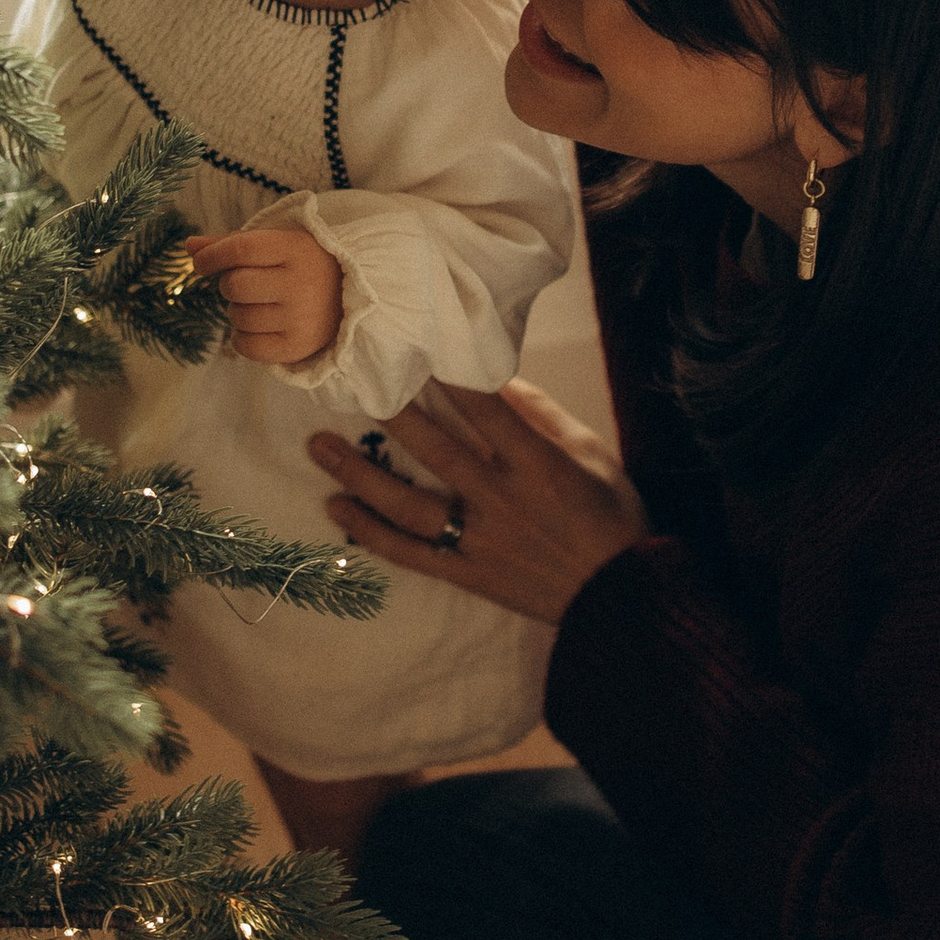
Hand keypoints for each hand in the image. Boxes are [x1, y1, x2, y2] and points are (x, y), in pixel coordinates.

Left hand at [188, 226, 344, 367]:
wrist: (346, 296)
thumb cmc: (300, 264)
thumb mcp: (275, 244)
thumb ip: (231, 243)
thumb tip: (189, 246)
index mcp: (296, 248)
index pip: (241, 248)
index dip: (212, 256)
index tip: (201, 264)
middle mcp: (301, 283)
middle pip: (235, 285)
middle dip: (229, 285)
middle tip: (246, 284)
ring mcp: (301, 317)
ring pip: (237, 317)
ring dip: (237, 311)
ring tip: (259, 305)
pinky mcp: (298, 346)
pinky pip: (246, 346)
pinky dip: (241, 338)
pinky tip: (257, 327)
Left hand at [309, 377, 648, 626]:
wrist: (619, 595)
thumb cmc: (612, 516)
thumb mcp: (591, 453)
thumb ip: (543, 415)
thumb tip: (499, 376)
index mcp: (536, 464)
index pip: (486, 409)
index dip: (450, 375)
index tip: (416, 344)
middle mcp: (501, 499)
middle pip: (436, 451)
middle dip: (393, 415)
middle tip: (351, 384)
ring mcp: (479, 540)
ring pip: (408, 505)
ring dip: (360, 475)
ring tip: (320, 445)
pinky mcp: (466, 573)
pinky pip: (410, 553)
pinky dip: (369, 532)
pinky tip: (336, 509)